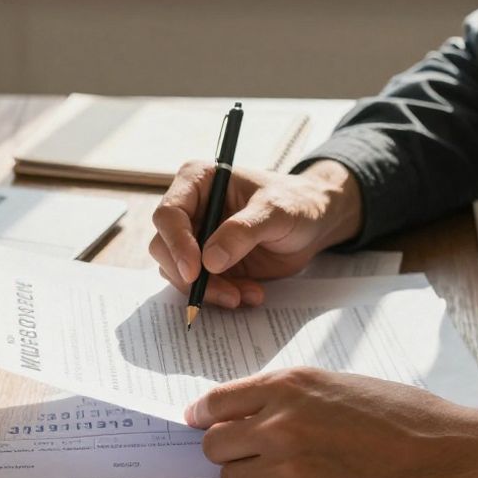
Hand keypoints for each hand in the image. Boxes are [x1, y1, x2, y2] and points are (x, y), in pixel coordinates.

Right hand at [149, 160, 363, 308]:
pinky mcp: (206, 263)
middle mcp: (190, 209)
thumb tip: (209, 261)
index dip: (176, 244)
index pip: (168, 214)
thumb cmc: (295, 203)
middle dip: (192, 277)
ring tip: (245, 295)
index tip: (195, 271)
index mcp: (197, 182)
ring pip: (178, 272)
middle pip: (164, 248)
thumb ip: (242, 232)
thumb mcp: (275, 211)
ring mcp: (196, 238)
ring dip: (209, 291)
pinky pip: (200, 287)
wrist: (313, 223)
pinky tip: (250, 293)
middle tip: (226, 294)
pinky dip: (221, 296)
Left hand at [185, 368, 477, 477]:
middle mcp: (280, 426)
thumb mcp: (336, 383)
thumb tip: (236, 411)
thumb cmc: (399, 415)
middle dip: (227, 450)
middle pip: (213, 447)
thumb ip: (284, 395)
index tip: (199, 423)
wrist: (445, 455)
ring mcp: (289, 471)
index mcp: (288, 387)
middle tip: (248, 453)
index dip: (203, 416)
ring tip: (283, 473)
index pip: (214, 403)